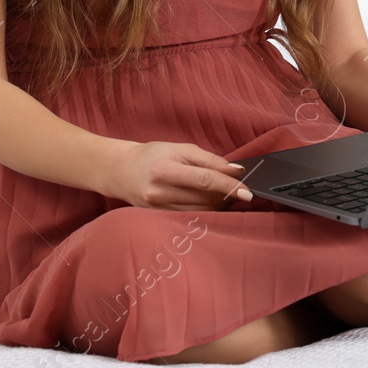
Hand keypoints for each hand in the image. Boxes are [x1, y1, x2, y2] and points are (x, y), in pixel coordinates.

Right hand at [96, 140, 251, 209]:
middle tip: (239, 189)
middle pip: (205, 198)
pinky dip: (207, 210)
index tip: (247, 191)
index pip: (205, 180)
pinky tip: (212, 203)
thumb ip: (209, 159)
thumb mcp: (180, 149)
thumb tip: (236, 170)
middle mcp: (160, 192)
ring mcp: (159, 208)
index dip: (229, 185)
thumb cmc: (152, 156)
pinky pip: (192, 217)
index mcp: (166, 170)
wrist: (120, 171)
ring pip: (201, 210)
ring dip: (220, 204)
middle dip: (227, 195)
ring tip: (226, 194)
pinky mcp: (160, 217)